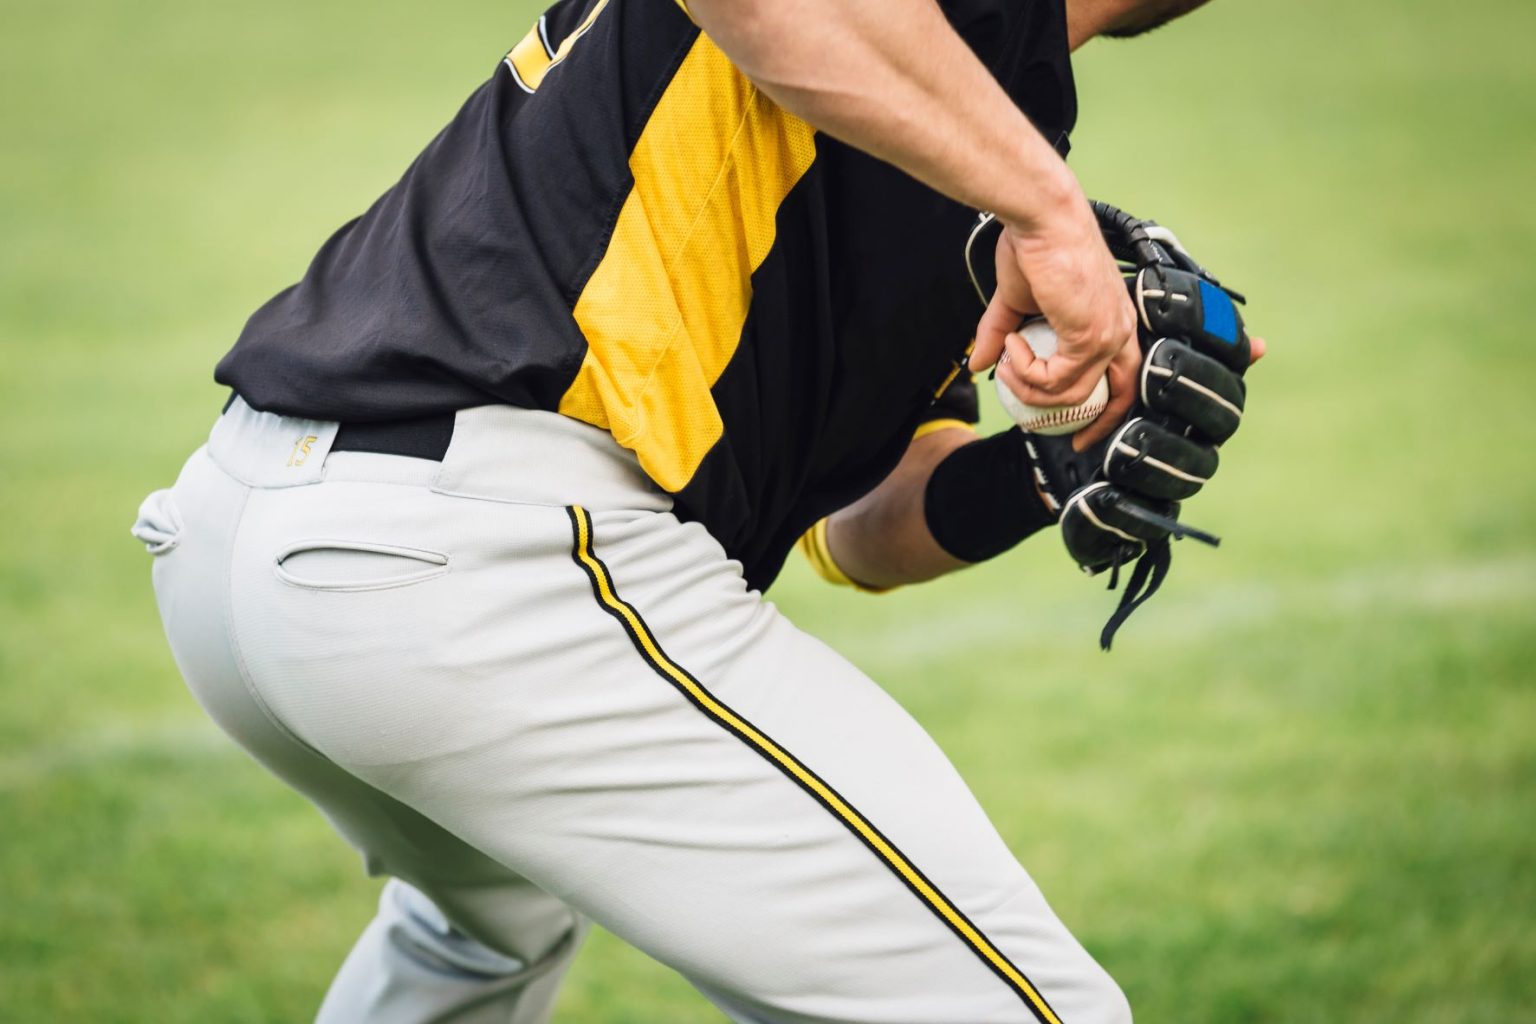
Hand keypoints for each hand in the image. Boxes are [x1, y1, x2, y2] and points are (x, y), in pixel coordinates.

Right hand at [971, 202, 1139, 448]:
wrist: (1039, 219)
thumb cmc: (1033, 245)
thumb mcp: (1015, 300)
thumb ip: (999, 334)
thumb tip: (978, 364)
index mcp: (1112, 319)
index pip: (1126, 378)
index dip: (1109, 410)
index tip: (1085, 431)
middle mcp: (1120, 329)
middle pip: (1120, 397)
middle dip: (1096, 426)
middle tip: (1070, 440)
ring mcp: (1108, 335)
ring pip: (1070, 395)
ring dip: (1028, 385)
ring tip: (1007, 357)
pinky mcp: (1090, 337)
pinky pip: (1054, 381)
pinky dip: (1025, 371)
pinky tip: (1013, 345)